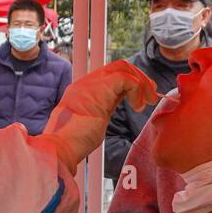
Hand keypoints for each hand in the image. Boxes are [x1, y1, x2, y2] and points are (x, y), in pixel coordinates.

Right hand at [33, 60, 158, 172]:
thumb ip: (101, 109)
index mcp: (82, 90)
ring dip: (142, 83)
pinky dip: (138, 90)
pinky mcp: (101, 87)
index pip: (109, 76)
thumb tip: (112, 107)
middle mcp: (86, 82)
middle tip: (150, 96)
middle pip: (118, 66)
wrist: (61, 146)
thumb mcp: (91, 121)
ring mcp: (92, 82)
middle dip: (139, 78)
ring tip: (147, 102)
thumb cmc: (73, 143)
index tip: (139, 100)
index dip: (128, 84)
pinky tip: (137, 107)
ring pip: (124, 67)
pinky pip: (127, 79)